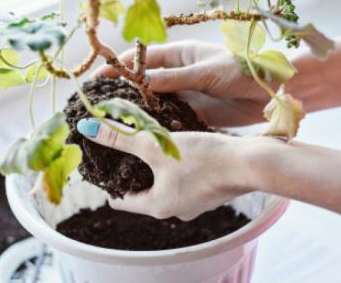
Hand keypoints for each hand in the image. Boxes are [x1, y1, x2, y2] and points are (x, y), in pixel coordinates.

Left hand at [76, 118, 261, 219]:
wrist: (252, 163)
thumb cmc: (204, 158)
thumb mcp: (157, 145)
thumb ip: (122, 137)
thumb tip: (88, 129)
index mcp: (158, 207)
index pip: (121, 200)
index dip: (108, 183)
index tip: (102, 164)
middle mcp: (175, 210)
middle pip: (142, 191)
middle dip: (132, 170)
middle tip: (123, 147)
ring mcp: (195, 201)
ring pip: (164, 183)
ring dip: (156, 165)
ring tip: (149, 142)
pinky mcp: (210, 189)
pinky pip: (183, 178)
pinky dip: (175, 164)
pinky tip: (177, 144)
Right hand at [95, 40, 269, 126]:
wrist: (273, 90)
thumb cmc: (242, 69)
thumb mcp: (205, 72)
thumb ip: (174, 78)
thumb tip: (141, 80)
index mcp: (179, 54)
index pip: (141, 59)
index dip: (118, 67)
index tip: (97, 78)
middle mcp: (178, 74)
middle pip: (143, 83)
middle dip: (123, 92)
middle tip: (100, 106)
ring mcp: (185, 95)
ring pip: (155, 104)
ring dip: (139, 112)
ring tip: (116, 124)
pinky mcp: (194, 114)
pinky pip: (171, 120)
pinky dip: (159, 127)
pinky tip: (146, 136)